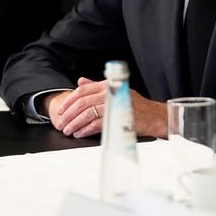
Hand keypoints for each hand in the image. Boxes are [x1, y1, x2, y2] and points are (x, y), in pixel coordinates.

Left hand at [42, 77, 167, 138]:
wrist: (155, 116)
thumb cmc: (136, 105)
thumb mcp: (115, 91)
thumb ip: (97, 86)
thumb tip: (80, 82)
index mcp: (108, 85)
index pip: (82, 90)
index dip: (69, 101)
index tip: (61, 110)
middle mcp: (110, 92)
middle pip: (82, 102)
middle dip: (68, 114)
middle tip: (61, 123)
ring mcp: (115, 104)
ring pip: (87, 113)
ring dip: (75, 123)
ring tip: (68, 130)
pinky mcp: (118, 117)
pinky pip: (97, 123)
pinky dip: (85, 129)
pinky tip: (80, 133)